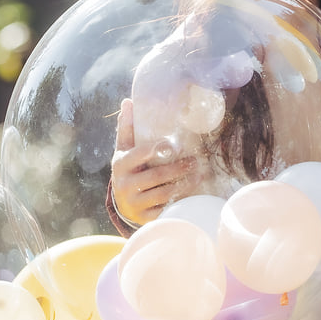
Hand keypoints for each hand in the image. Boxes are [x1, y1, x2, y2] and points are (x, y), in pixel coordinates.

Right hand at [110, 99, 197, 228]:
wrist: (122, 203)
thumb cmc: (128, 168)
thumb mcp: (124, 149)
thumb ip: (127, 127)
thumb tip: (128, 101)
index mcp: (120, 164)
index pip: (140, 154)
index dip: (157, 148)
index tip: (175, 144)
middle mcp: (124, 185)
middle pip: (157, 175)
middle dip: (179, 168)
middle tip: (197, 161)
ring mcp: (134, 204)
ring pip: (164, 194)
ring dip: (184, 184)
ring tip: (199, 174)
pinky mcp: (144, 218)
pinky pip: (165, 209)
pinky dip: (180, 201)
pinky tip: (193, 193)